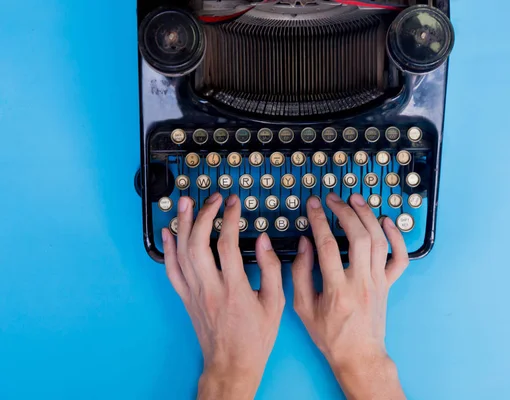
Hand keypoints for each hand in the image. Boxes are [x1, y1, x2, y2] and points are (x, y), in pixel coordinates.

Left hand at [162, 193, 284, 399]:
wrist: (231, 364)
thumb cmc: (255, 338)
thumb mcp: (275, 304)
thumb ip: (272, 269)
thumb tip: (263, 241)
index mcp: (235, 288)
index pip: (227, 244)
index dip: (229, 218)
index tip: (234, 203)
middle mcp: (210, 288)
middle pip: (198, 243)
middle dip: (203, 215)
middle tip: (212, 199)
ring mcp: (194, 293)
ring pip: (181, 253)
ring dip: (182, 224)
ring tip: (185, 203)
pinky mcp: (186, 298)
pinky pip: (171, 271)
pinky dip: (168, 249)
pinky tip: (169, 232)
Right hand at [292, 193, 408, 399]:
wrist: (359, 356)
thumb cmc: (330, 335)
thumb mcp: (303, 308)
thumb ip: (300, 274)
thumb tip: (305, 243)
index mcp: (337, 289)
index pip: (327, 245)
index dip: (318, 220)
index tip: (313, 205)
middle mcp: (361, 282)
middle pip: (357, 237)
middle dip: (344, 212)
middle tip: (333, 198)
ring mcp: (378, 282)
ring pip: (378, 242)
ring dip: (367, 216)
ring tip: (355, 199)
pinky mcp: (388, 284)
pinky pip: (399, 258)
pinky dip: (397, 238)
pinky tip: (386, 222)